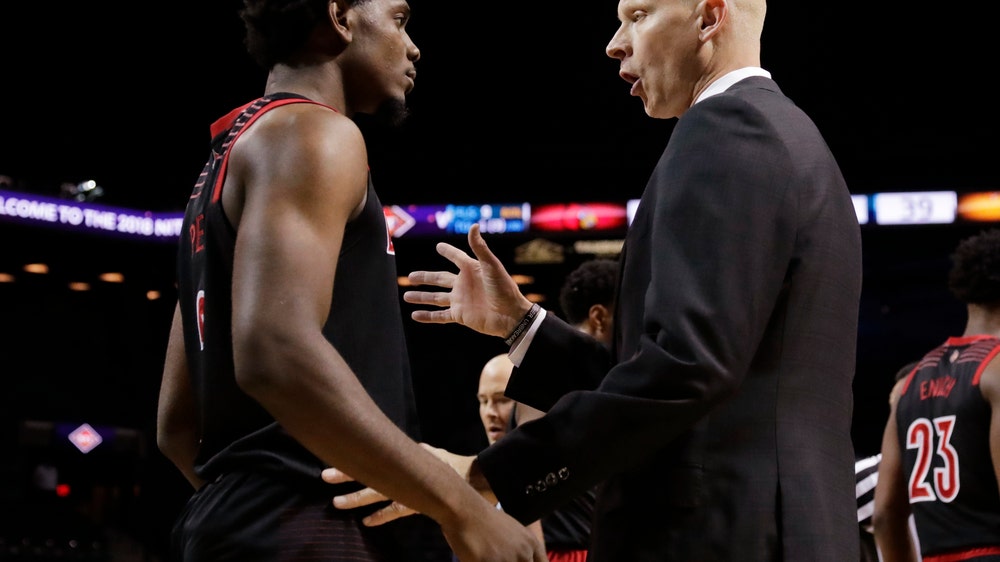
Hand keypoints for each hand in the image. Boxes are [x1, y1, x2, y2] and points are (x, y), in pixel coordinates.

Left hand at [324, 443, 488, 525]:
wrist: (478, 478)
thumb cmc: (451, 466)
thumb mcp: (426, 453)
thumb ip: (408, 454)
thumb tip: (385, 446)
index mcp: (408, 452)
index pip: (376, 450)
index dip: (355, 451)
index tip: (332, 451)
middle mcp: (409, 465)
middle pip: (374, 467)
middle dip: (348, 472)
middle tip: (325, 475)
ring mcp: (415, 484)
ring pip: (381, 490)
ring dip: (358, 497)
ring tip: (337, 503)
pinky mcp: (422, 502)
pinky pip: (399, 509)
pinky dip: (383, 516)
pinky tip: (368, 522)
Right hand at [404, 223, 533, 337]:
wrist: (510, 315)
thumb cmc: (504, 288)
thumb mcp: (491, 265)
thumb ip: (480, 247)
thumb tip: (473, 225)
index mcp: (471, 269)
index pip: (457, 258)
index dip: (448, 252)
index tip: (439, 247)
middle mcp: (464, 284)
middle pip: (439, 279)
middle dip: (424, 278)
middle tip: (410, 276)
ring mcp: (460, 300)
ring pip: (436, 298)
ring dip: (421, 297)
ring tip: (406, 295)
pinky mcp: (460, 315)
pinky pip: (440, 316)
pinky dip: (427, 316)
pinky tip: (414, 315)